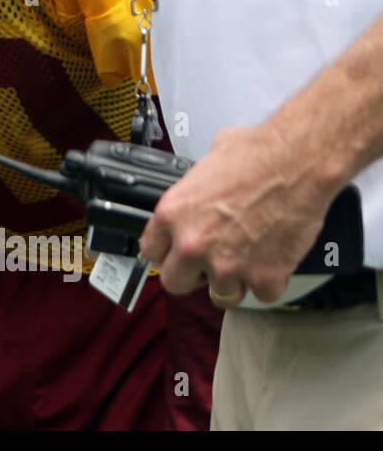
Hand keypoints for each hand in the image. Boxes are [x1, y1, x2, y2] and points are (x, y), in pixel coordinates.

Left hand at [138, 124, 333, 303]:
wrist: (299, 161)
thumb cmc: (256, 154)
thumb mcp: (205, 166)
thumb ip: (194, 193)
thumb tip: (198, 197)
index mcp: (172, 215)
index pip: (152, 251)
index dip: (168, 252)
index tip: (177, 252)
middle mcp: (193, 244)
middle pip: (175, 283)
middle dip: (192, 276)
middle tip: (209, 263)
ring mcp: (228, 265)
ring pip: (221, 294)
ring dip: (233, 281)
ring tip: (247, 258)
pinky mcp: (264, 276)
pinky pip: (261, 295)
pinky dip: (269, 283)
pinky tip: (273, 261)